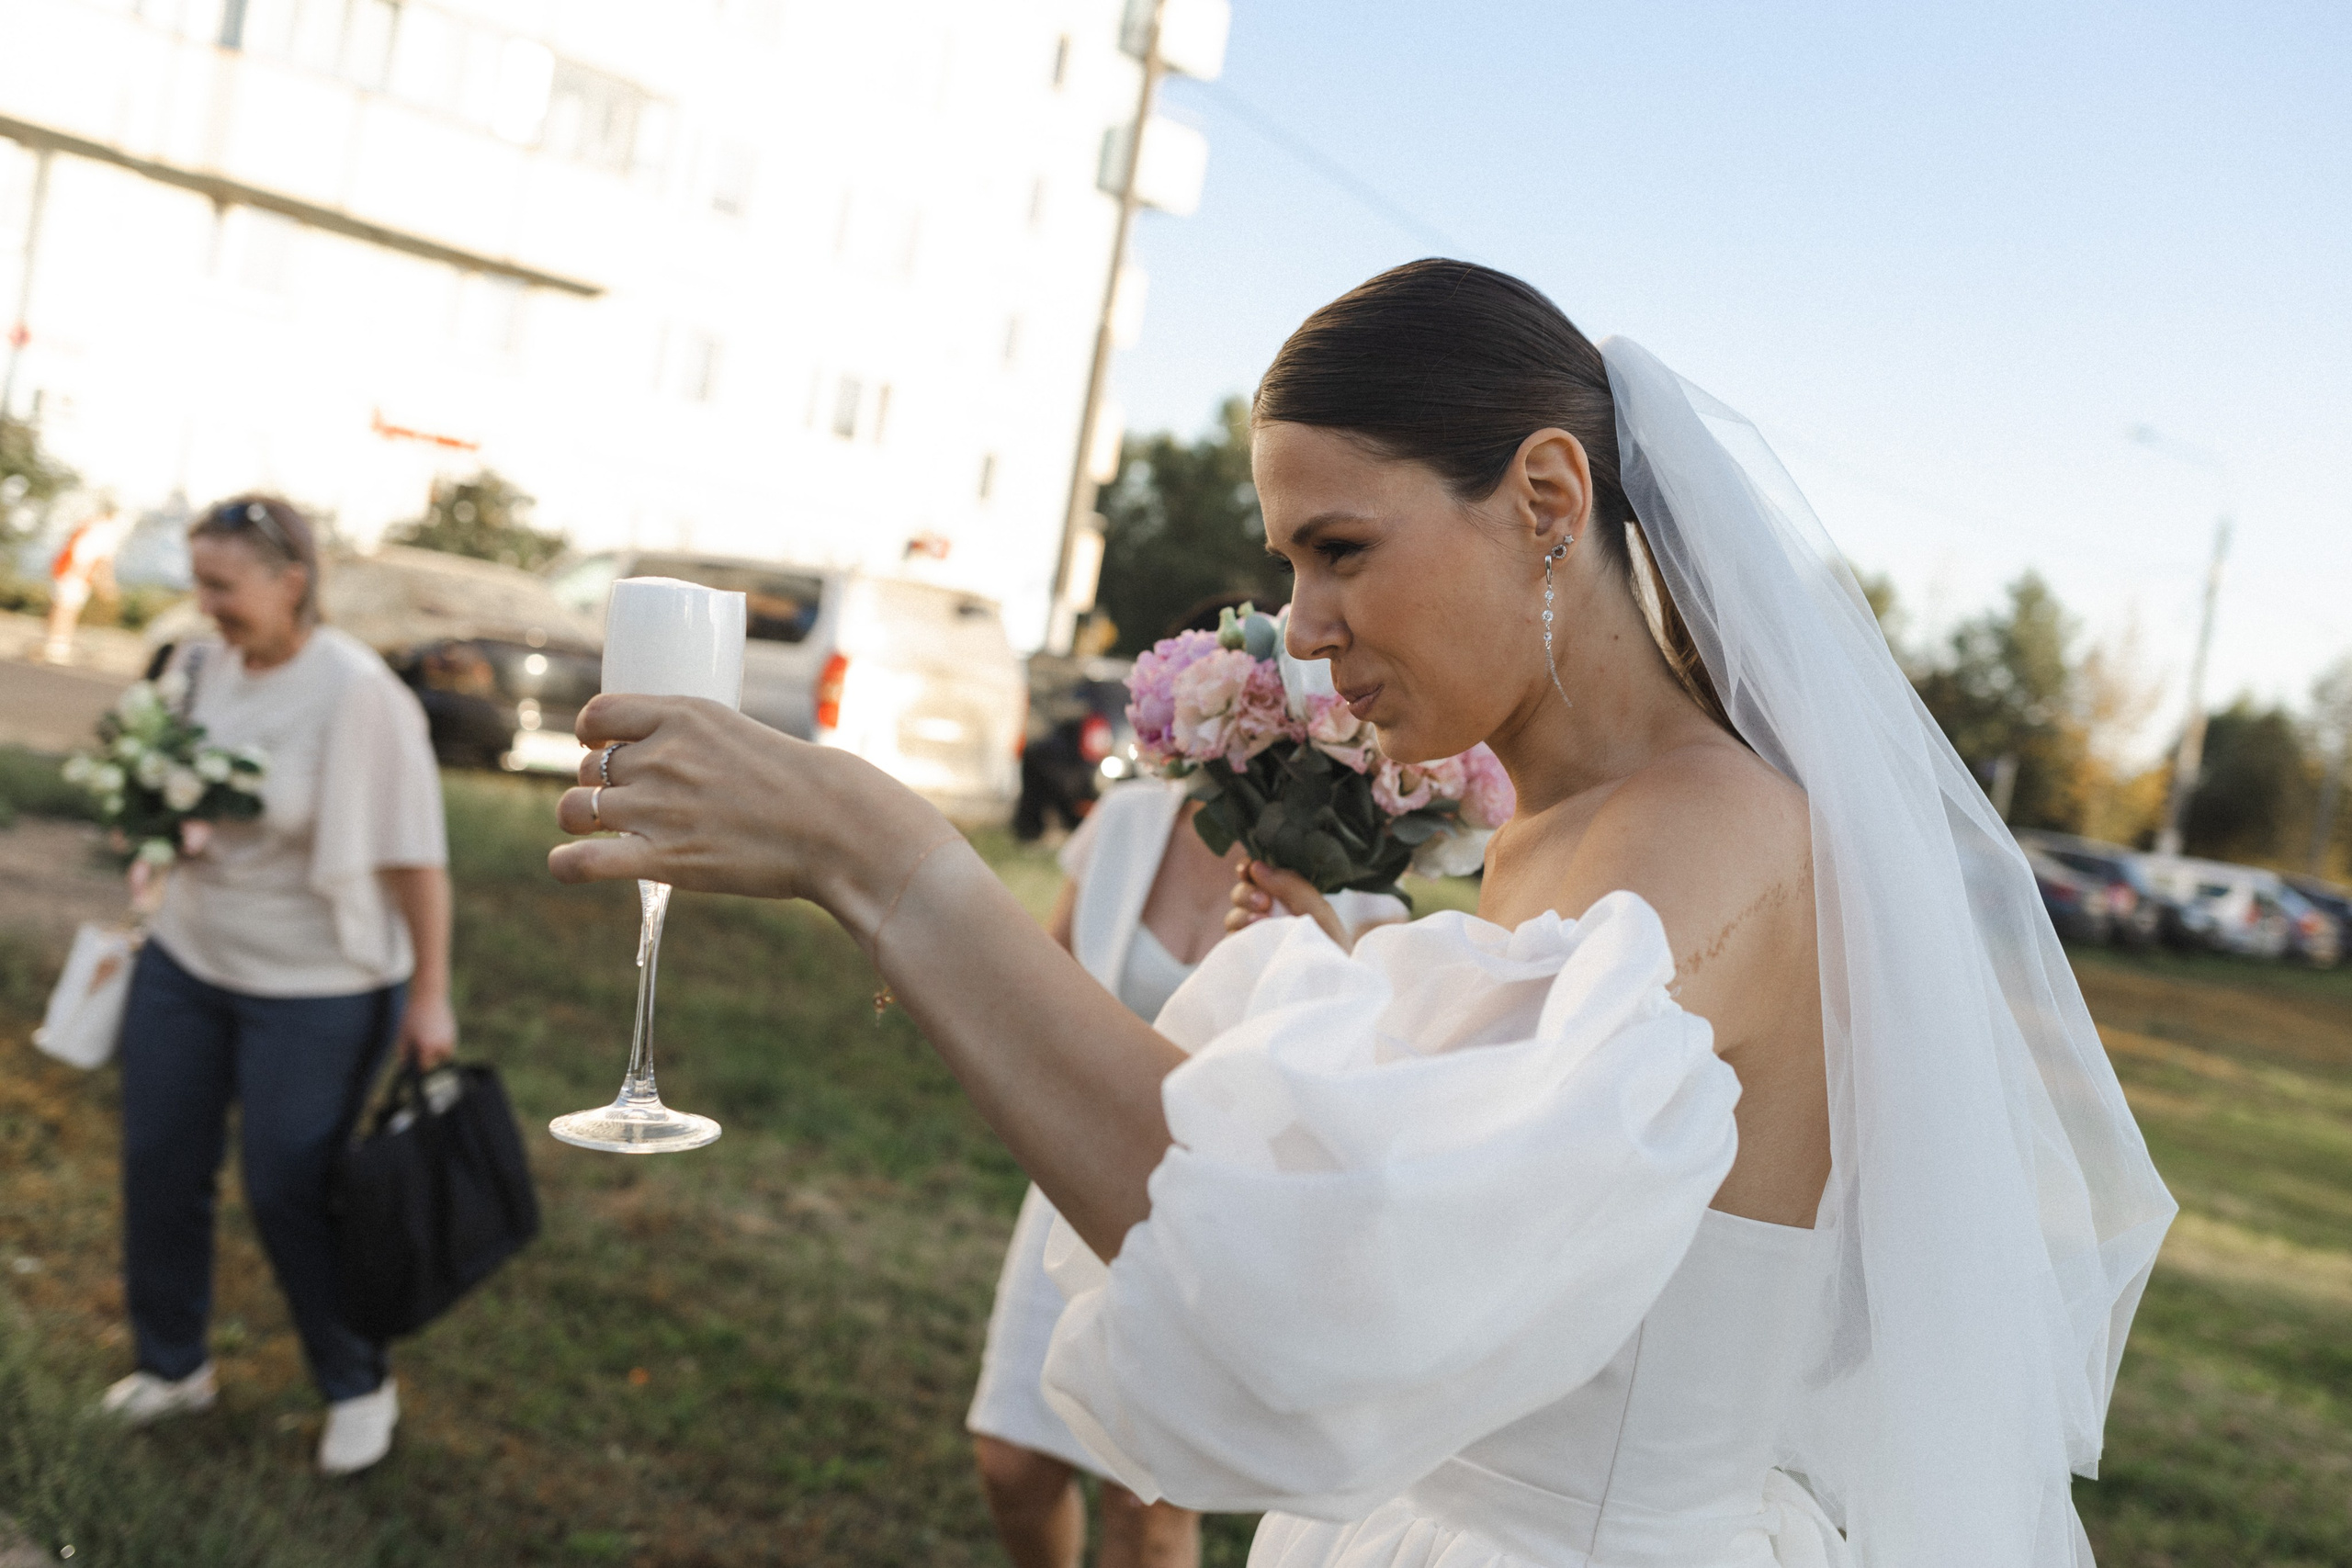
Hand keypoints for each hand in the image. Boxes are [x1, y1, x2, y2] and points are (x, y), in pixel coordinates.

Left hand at [398, 993, 457, 1069]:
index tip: (414, 1066)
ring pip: (446, 1053)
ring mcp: (449, 1038)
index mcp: (427, 1048)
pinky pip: (449, 1043)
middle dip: (431, 1059)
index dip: (419, 1067)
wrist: (428, 996)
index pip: (425, 1067)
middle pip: (438, 1061)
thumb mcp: (403, 1035)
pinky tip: (432, 1034)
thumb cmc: (413, 1016)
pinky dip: (442, 1043)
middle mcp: (441, 1045)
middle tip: (421, 1053)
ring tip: (427, 1043)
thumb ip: (402, 1052)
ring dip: (438, 1052)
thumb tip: (404, 1065)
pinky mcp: (453, 1031)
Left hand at [549, 695, 954, 940]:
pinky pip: (582, 860)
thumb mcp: (740, 734)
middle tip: (624, 802)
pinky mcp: (661, 856)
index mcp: (682, 716)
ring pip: (574, 808)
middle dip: (597, 784)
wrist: (833, 825)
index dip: (590, 733)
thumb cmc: (799, 784)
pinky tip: (568, 866)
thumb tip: (662, 762)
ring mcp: (656, 806)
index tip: (601, 747)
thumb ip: (695, 742)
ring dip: (577, 819)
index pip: (599, 713)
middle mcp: (661, 756)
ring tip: (594, 830)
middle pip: (590, 767)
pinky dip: (565, 864)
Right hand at [1227, 860, 1349, 949]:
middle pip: (1241, 893)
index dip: (1248, 869)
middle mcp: (1268, 917)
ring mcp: (1255, 940)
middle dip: (1246, 893)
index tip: (1247, 869)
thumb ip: (1292, 886)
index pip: (1259, 877)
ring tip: (1260, 922)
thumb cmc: (1332, 950)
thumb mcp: (1319, 913)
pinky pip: (1229, 942)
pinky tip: (1252, 936)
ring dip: (1242, 914)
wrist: (1331, 991)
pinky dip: (1238, 935)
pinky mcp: (1246, 961)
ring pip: (1232, 917)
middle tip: (1264, 903)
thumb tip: (1255, 867)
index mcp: (1287, 900)